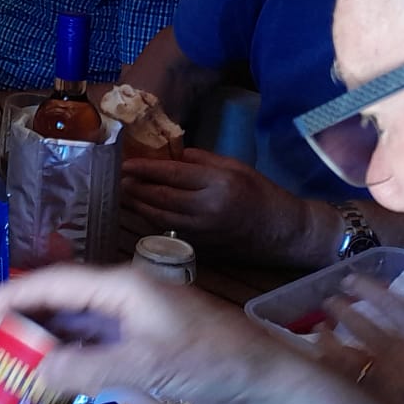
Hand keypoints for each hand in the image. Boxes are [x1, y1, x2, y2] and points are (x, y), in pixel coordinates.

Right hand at [0, 265, 392, 403]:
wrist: (264, 376)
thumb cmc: (209, 359)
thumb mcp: (144, 365)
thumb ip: (87, 367)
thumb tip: (36, 370)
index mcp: (122, 285)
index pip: (56, 283)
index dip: (14, 294)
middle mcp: (124, 295)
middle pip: (62, 300)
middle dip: (24, 317)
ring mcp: (135, 319)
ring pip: (77, 323)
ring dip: (47, 338)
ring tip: (13, 354)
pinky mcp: (145, 342)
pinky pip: (96, 343)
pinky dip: (71, 355)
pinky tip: (55, 370)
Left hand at [121, 148, 322, 266]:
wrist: (285, 233)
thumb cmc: (262, 194)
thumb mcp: (236, 167)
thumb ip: (202, 160)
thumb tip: (171, 156)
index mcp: (218, 184)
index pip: (172, 174)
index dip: (145, 169)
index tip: (125, 164)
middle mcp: (207, 209)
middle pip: (160, 197)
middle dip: (136, 187)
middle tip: (118, 178)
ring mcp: (203, 231)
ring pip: (160, 217)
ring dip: (138, 205)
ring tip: (124, 193)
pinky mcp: (202, 246)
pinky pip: (169, 230)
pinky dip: (153, 219)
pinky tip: (143, 210)